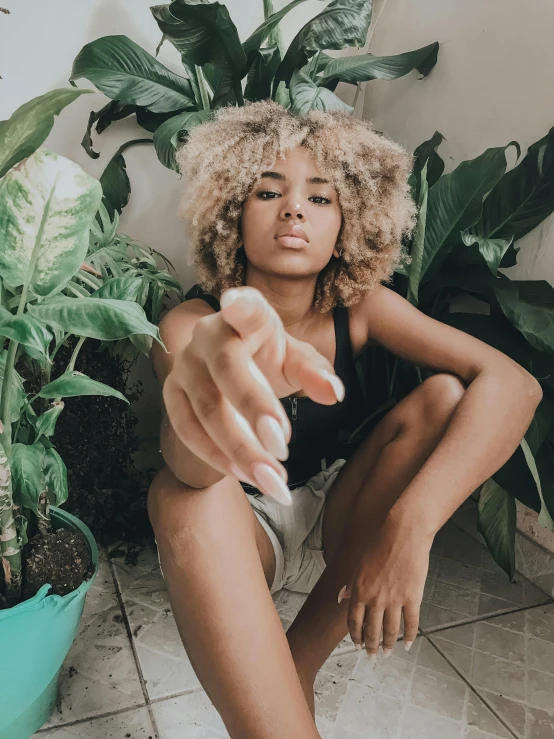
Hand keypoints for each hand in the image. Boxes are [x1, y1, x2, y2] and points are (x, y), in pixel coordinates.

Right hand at [163, 286, 344, 504]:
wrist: (225, 371)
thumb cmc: (265, 359)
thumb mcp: (295, 360)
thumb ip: (314, 372)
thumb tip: (334, 394)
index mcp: (246, 318)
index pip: (246, 308)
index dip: (241, 306)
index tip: (236, 302)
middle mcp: (208, 336)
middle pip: (227, 370)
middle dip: (254, 409)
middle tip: (282, 449)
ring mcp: (184, 366)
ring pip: (205, 408)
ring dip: (240, 448)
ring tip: (272, 480)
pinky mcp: (171, 395)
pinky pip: (189, 430)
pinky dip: (217, 456)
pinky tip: (246, 475)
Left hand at [337, 514, 431, 658]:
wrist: (403, 534)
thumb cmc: (380, 545)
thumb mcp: (359, 564)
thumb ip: (351, 584)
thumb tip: (341, 597)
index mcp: (359, 590)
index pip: (354, 621)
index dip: (355, 636)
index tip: (357, 645)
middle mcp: (375, 599)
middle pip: (371, 630)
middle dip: (370, 646)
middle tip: (372, 656)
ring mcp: (394, 600)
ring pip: (390, 631)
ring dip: (388, 645)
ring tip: (387, 654)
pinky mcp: (412, 598)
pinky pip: (411, 623)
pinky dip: (409, 636)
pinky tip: (407, 644)